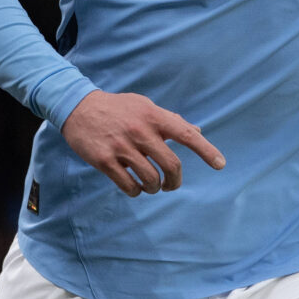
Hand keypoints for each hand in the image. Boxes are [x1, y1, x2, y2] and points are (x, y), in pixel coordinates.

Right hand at [60, 90, 225, 196]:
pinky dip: (136, 192)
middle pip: (171, 165)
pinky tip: (134, 187)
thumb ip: (170, 120)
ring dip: (154, 188)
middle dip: (175, 181)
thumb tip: (196, 131)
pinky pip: (128, 186)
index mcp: (153, 116)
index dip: (205, 150)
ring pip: (151, 180)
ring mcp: (121, 147)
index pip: (185, 133)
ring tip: (151, 185)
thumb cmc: (118, 108)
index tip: (220, 164)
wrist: (78, 107)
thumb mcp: (144, 106)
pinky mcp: (104, 161)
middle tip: (171, 184)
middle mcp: (140, 132)